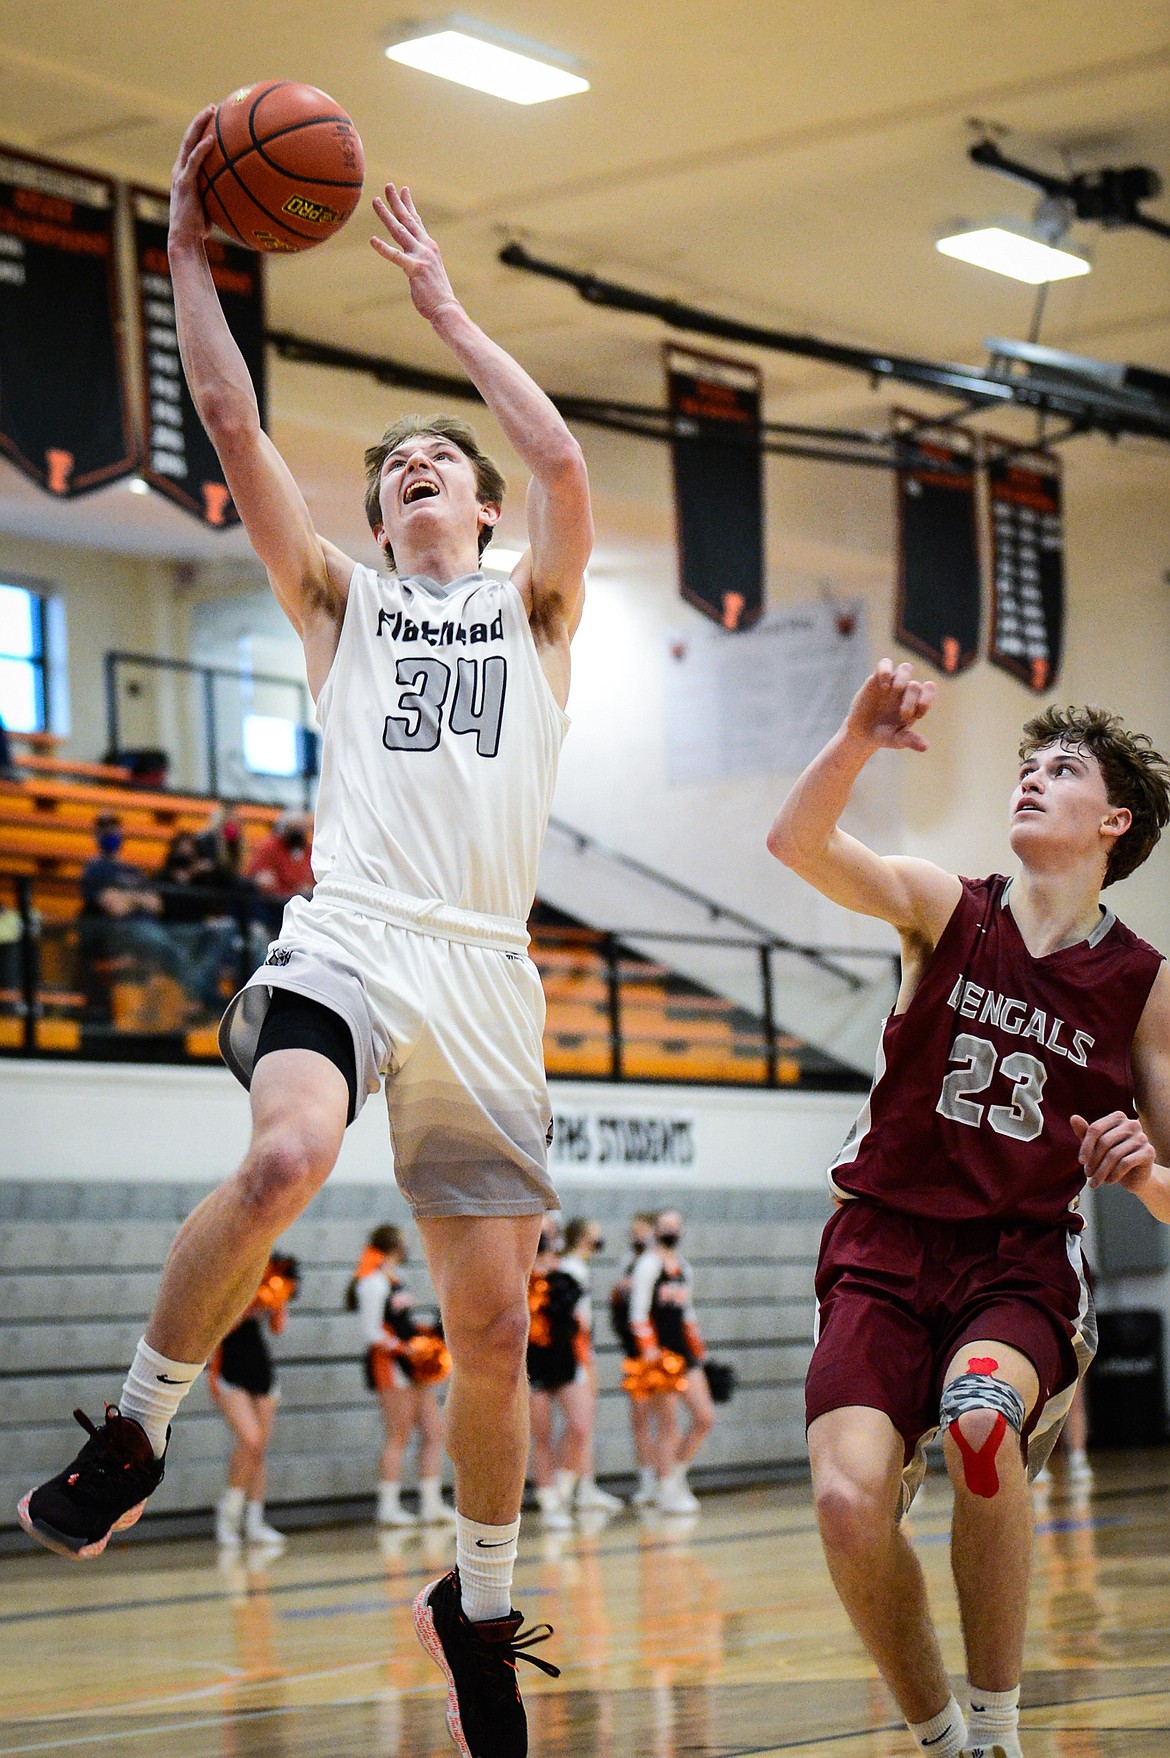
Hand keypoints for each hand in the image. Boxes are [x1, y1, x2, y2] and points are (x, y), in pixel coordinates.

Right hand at [169, 106, 216, 251]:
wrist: (185, 239)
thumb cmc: (200, 227)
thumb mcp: (212, 205)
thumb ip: (221, 193)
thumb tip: (244, 191)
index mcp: (185, 172)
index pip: (192, 146)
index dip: (200, 130)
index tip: (213, 118)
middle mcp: (180, 169)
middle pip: (189, 138)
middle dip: (200, 120)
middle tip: (213, 107)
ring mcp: (180, 175)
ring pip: (188, 143)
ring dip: (199, 125)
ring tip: (211, 111)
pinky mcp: (183, 183)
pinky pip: (193, 162)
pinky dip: (202, 149)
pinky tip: (211, 140)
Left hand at [370, 184, 459, 322]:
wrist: (445, 308)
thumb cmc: (436, 294)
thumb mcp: (428, 272)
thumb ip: (419, 261)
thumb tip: (412, 261)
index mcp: (429, 247)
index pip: (417, 221)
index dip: (409, 205)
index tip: (403, 190)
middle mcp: (425, 247)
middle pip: (408, 220)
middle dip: (397, 202)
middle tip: (388, 186)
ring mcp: (421, 257)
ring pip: (399, 231)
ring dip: (386, 215)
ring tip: (375, 201)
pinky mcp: (415, 270)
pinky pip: (396, 257)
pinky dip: (383, 248)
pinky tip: (372, 240)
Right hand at [845, 659, 936, 752]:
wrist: (862, 732)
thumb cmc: (884, 735)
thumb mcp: (896, 740)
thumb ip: (909, 740)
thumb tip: (925, 747)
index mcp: (916, 702)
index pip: (929, 690)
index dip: (927, 698)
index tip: (918, 714)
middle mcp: (907, 690)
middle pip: (915, 685)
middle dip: (910, 699)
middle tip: (902, 714)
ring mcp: (892, 682)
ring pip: (906, 668)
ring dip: (903, 678)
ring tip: (893, 690)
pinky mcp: (877, 678)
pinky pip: (885, 663)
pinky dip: (886, 670)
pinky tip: (883, 685)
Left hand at [1072, 1111, 1155, 1188]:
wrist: (1135, 1176)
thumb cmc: (1112, 1158)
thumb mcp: (1096, 1146)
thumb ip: (1085, 1132)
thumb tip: (1073, 1117)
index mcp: (1118, 1117)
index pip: (1096, 1128)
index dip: (1085, 1146)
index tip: (1080, 1161)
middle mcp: (1132, 1124)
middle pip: (1105, 1142)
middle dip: (1093, 1161)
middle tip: (1088, 1174)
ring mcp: (1142, 1137)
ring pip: (1114, 1154)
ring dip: (1102, 1171)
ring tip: (1095, 1182)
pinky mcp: (1149, 1152)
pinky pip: (1126, 1163)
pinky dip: (1114, 1174)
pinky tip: (1109, 1181)